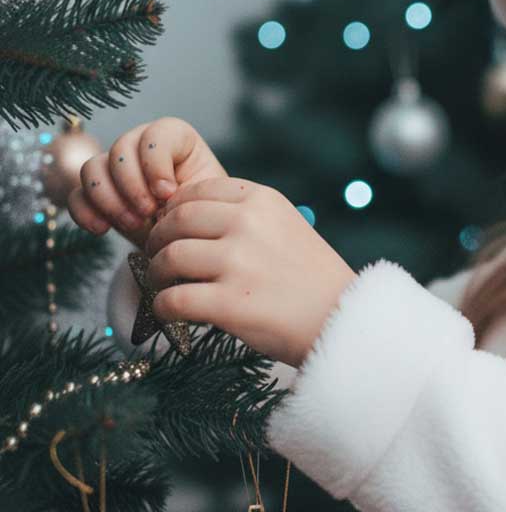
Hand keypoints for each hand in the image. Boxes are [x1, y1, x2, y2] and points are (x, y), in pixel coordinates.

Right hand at [67, 117, 227, 251]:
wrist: (188, 240)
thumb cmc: (203, 214)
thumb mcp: (206, 200)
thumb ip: (189, 190)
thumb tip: (163, 195)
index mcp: (176, 139)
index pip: (156, 134)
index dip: (156, 163)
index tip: (168, 193)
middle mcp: (141, 146)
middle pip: (120, 149)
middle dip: (132, 185)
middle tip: (148, 213)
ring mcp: (115, 168)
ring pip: (92, 168)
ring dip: (109, 199)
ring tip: (133, 224)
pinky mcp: (97, 194)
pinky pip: (76, 195)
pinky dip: (85, 212)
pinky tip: (102, 229)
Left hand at [142, 176, 357, 367]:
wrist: (343, 319)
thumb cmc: (313, 278)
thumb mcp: (287, 226)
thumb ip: (245, 216)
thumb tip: (185, 218)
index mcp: (263, 200)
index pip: (197, 191)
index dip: (174, 210)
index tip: (172, 228)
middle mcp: (248, 224)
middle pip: (176, 221)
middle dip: (158, 240)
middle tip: (158, 257)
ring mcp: (238, 263)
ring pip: (169, 258)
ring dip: (157, 274)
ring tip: (165, 285)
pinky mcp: (229, 303)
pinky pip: (172, 300)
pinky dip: (163, 308)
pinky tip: (170, 312)